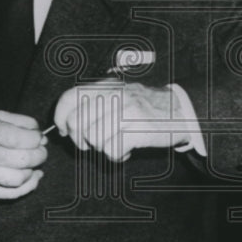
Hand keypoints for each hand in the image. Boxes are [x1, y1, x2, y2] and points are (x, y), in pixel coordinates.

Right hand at [0, 111, 47, 199]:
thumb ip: (18, 121)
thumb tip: (41, 137)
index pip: (16, 138)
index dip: (34, 139)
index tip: (38, 137)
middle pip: (20, 160)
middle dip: (39, 155)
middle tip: (41, 150)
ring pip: (16, 179)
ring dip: (32, 171)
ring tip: (34, 163)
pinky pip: (8, 194)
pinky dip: (26, 187)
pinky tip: (32, 177)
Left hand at [53, 81, 189, 161]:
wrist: (181, 110)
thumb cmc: (146, 107)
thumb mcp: (119, 95)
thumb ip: (94, 103)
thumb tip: (65, 124)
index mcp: (106, 86)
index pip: (69, 98)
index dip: (60, 118)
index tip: (64, 131)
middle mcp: (114, 95)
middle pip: (76, 122)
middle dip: (80, 139)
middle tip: (93, 143)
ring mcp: (126, 111)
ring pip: (93, 138)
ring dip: (102, 148)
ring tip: (116, 143)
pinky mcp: (137, 128)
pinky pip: (112, 150)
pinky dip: (117, 155)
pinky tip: (127, 149)